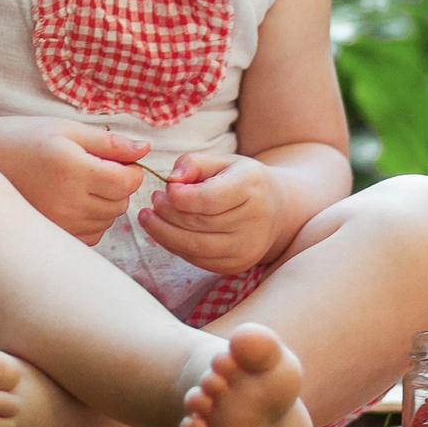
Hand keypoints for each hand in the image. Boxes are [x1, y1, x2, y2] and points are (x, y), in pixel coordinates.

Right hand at [0, 118, 147, 243]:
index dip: (130, 169)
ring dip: (105, 203)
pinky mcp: (54, 235)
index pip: (128, 182)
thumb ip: (109, 142)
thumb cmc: (26, 138)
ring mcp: (60, 223)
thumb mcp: (68, 130)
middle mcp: (67, 202)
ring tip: (79, 183)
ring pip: (108, 220)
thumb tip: (144, 150)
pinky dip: (91, 220)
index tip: (116, 158)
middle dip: (118, 185)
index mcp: (73, 170)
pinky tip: (72, 201)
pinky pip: (92, 235)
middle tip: (94, 167)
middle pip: (120, 203)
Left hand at [137, 152, 285, 275]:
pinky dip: (176, 247)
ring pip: (194, 247)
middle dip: (167, 214)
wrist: (277, 210)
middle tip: (153, 201)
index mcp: (251, 187)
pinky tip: (166, 233)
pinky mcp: (236, 265)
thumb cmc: (243, 181)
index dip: (180, 197)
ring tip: (150, 218)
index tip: (165, 188)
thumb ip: (194, 163)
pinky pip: (197, 260)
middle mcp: (254, 221)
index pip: (209, 199)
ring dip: (164, 234)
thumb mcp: (223, 161)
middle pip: (198, 224)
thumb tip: (172, 179)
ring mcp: (246, 248)